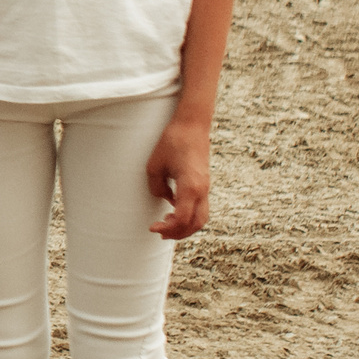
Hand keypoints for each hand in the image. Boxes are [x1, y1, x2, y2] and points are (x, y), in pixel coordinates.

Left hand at [146, 118, 211, 239]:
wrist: (192, 125)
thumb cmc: (171, 142)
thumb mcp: (154, 165)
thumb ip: (157, 187)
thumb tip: (164, 200)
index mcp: (190, 186)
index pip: (183, 218)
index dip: (168, 228)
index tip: (153, 227)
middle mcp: (202, 190)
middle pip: (196, 223)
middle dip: (179, 233)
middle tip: (159, 233)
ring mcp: (205, 187)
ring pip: (202, 217)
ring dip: (186, 226)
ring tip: (166, 226)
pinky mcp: (204, 184)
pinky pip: (200, 207)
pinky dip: (189, 216)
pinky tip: (173, 212)